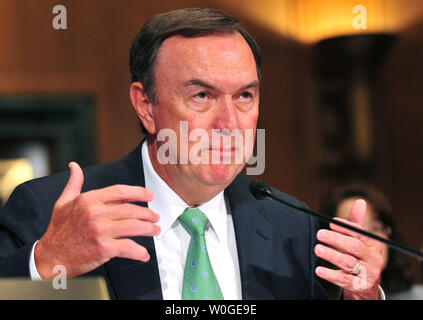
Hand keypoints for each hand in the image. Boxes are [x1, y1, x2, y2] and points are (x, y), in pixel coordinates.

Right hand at [35, 162, 159, 278]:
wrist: (49, 256)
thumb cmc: (58, 230)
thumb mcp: (63, 202)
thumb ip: (74, 183)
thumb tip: (74, 166)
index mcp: (89, 200)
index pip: (121, 191)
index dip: (139, 192)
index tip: (149, 196)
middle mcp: (95, 213)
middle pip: (131, 209)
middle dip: (148, 214)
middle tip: (155, 217)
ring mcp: (100, 231)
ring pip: (134, 226)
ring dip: (149, 229)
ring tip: (155, 230)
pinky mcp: (104, 248)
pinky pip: (129, 248)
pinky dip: (140, 252)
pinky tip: (144, 254)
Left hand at [314, 199, 383, 299]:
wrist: (365, 289)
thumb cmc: (359, 260)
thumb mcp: (359, 243)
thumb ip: (355, 224)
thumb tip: (360, 201)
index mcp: (373, 246)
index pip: (359, 234)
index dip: (345, 227)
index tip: (331, 222)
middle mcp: (373, 259)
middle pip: (354, 247)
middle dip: (336, 239)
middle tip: (320, 234)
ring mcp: (369, 274)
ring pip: (348, 262)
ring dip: (331, 255)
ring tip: (317, 249)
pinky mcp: (361, 287)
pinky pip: (344, 280)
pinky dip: (330, 274)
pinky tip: (319, 270)